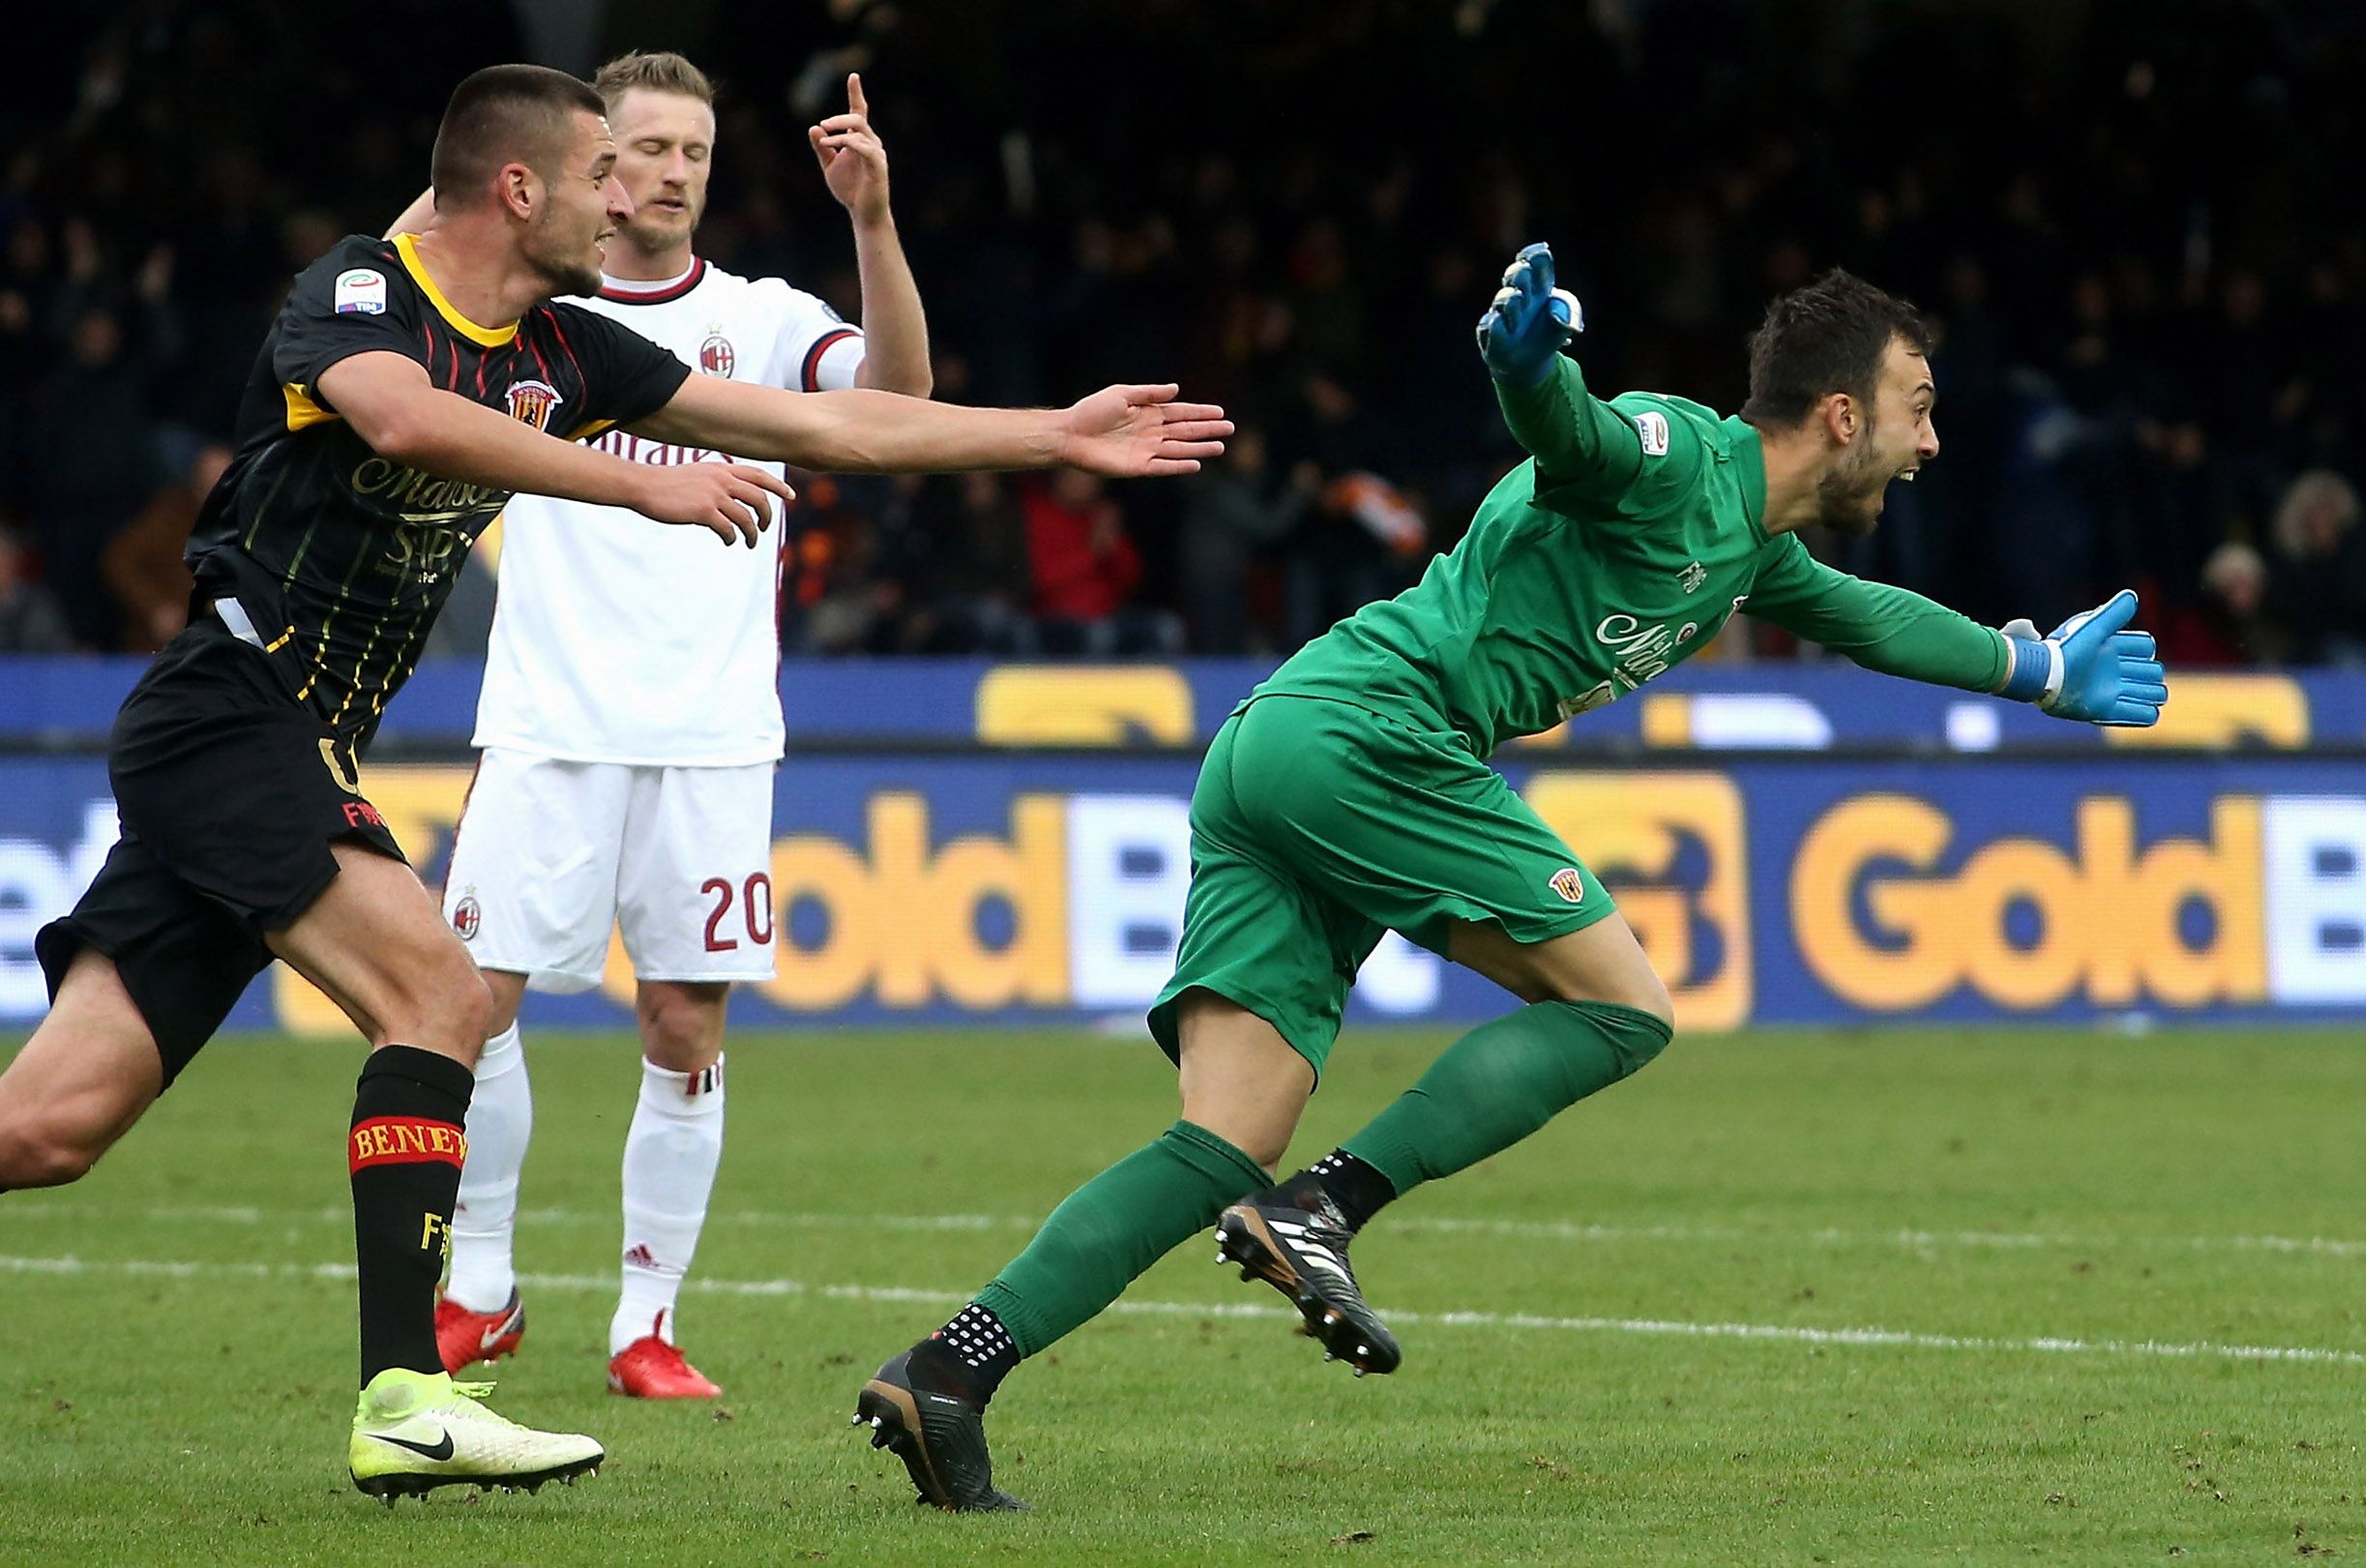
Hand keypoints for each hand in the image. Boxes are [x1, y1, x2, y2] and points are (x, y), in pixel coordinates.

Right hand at [628, 462, 795, 546]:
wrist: (644, 485)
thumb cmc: (668, 483)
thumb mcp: (698, 474)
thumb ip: (718, 482)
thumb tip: (734, 500)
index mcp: (722, 469)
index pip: (759, 475)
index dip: (778, 486)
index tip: (791, 496)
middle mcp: (722, 480)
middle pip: (760, 498)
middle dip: (767, 515)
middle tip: (764, 527)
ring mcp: (714, 495)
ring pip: (746, 518)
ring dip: (752, 533)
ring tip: (750, 542)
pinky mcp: (704, 512)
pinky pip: (728, 529)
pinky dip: (732, 538)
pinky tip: (728, 541)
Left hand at [809, 73, 891, 226]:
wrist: (864, 214)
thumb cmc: (850, 190)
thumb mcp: (829, 166)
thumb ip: (822, 148)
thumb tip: (813, 127)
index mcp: (859, 140)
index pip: (859, 112)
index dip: (856, 94)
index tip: (853, 76)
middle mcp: (870, 142)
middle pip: (857, 118)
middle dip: (839, 118)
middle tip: (822, 125)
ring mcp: (876, 153)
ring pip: (859, 130)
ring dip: (839, 131)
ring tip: (824, 136)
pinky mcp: (878, 165)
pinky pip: (863, 147)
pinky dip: (847, 143)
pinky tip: (833, 144)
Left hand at [1058, 384, 1232, 476]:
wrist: (1070, 434)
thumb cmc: (1091, 411)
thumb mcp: (1121, 394)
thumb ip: (1149, 393)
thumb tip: (1177, 390)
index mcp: (1148, 413)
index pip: (1181, 412)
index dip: (1201, 412)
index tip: (1220, 412)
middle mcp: (1150, 432)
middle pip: (1185, 431)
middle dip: (1208, 429)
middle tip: (1230, 428)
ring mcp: (1146, 450)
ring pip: (1179, 449)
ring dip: (1200, 448)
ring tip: (1221, 446)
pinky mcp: (1137, 467)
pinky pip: (1163, 467)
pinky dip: (1179, 466)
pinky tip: (1196, 463)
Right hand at [1476, 242, 1582, 384]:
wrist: (1530, 362)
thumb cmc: (1548, 336)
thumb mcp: (1566, 325)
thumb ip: (1569, 314)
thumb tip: (1555, 313)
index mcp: (1539, 287)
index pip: (1537, 264)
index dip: (1537, 255)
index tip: (1543, 250)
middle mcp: (1520, 296)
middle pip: (1517, 275)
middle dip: (1521, 272)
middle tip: (1526, 272)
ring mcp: (1503, 313)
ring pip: (1503, 299)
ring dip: (1511, 298)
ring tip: (1518, 298)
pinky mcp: (1491, 333)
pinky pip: (1489, 325)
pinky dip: (1495, 322)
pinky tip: (1500, 320)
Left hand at [2008, 589, 2168, 725]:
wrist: (2044, 674)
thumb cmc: (2067, 648)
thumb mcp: (2093, 627)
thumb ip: (2113, 613)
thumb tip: (2132, 596)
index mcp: (2112, 648)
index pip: (2145, 647)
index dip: (2144, 648)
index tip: (2130, 648)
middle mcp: (2114, 670)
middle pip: (2152, 671)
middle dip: (2151, 673)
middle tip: (2134, 674)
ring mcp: (2111, 691)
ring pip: (2151, 692)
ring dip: (2154, 693)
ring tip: (2150, 693)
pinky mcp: (2105, 710)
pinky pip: (2137, 714)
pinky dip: (2146, 713)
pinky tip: (2149, 710)